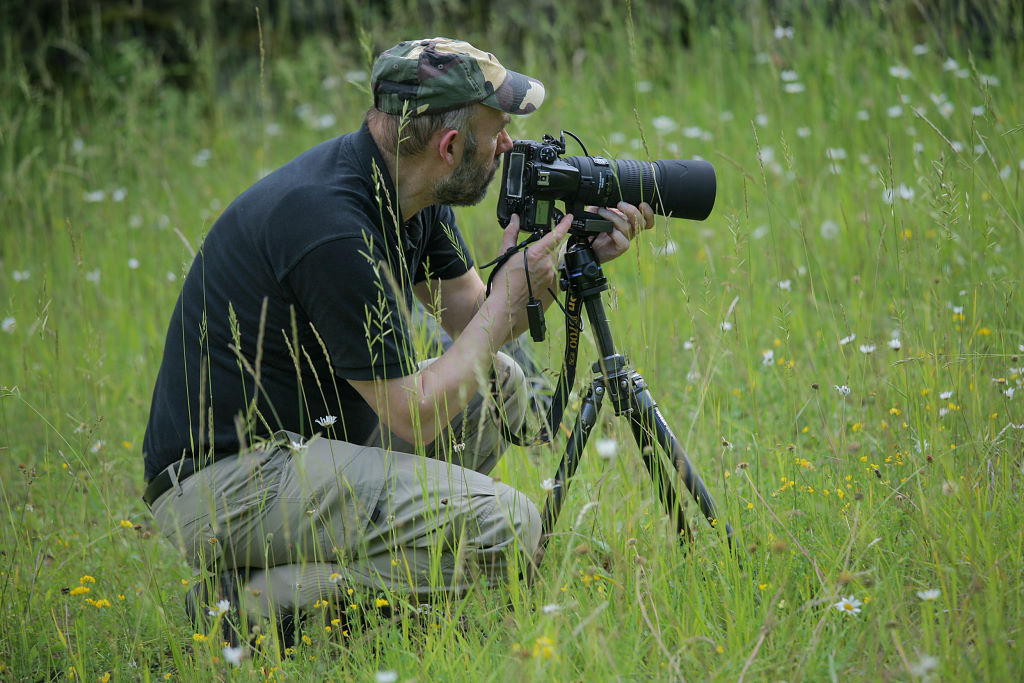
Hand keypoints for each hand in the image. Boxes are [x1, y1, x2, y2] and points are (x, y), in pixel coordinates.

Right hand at [487, 212, 571, 338]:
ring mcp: (553, 278)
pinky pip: (554, 276)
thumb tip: (514, 220)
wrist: (507, 307)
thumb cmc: (504, 284)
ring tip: (530, 270)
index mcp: (537, 254)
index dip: (564, 224)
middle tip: (533, 254)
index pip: (555, 235)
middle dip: (546, 248)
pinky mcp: (555, 289)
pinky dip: (546, 274)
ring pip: (553, 263)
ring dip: (545, 262)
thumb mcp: (505, 255)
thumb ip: (511, 234)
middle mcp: (548, 265)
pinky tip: (534, 280)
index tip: (569, 217)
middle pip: (553, 249)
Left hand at [588, 201, 654, 262]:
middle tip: (619, 204)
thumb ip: (606, 202)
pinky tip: (607, 230)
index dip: (648, 212)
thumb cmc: (595, 226)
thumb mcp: (600, 210)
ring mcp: (626, 239)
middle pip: (641, 222)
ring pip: (628, 228)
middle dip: (631, 210)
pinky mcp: (620, 248)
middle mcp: (630, 230)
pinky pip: (624, 242)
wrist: (587, 243)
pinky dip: (616, 234)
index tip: (642, 204)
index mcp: (630, 221)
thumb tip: (606, 193)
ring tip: (601, 212)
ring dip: (614, 217)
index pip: (647, 219)